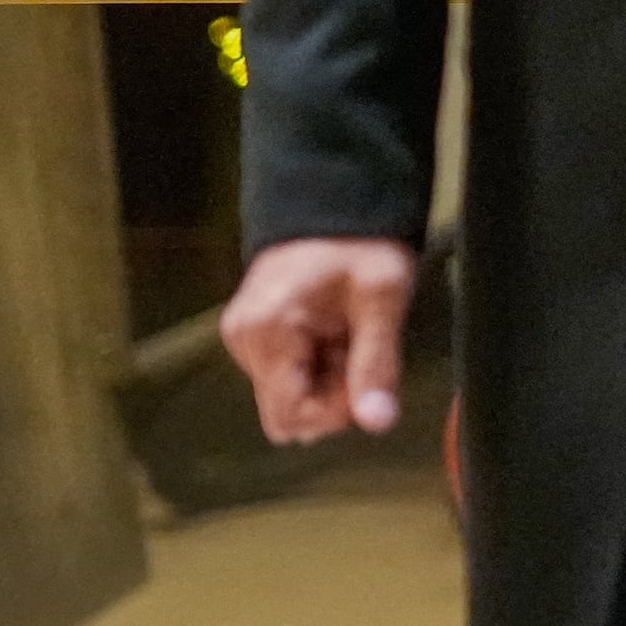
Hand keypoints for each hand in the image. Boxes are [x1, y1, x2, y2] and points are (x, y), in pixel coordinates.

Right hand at [222, 236, 418, 444]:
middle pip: (289, 412)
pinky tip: (334, 333)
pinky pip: (287, 376)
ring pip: (290, 396)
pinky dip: (318, 365)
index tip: (366, 375)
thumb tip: (377, 423)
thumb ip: (377, 364)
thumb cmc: (360, 244)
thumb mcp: (383, 299)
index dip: (337, 411)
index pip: (291, 416)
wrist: (333, 202)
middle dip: (334, 394)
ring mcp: (243, 340)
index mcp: (266, 332)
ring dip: (329, 378)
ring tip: (348, 333)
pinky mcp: (253, 337)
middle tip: (359, 347)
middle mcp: (243, 341)